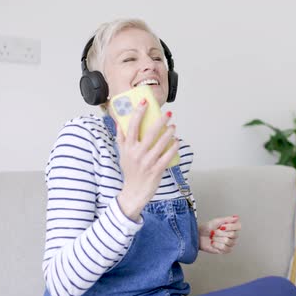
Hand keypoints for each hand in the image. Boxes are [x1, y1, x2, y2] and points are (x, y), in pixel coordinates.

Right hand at [115, 98, 178, 220]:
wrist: (133, 192)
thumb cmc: (130, 172)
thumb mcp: (122, 154)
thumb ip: (121, 138)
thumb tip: (119, 122)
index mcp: (127, 148)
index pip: (132, 126)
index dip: (138, 112)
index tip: (144, 102)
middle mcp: (136, 154)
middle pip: (150, 133)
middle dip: (160, 121)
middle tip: (168, 113)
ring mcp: (147, 162)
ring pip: (161, 143)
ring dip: (169, 133)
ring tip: (173, 126)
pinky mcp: (156, 170)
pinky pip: (167, 156)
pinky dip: (173, 147)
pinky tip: (177, 141)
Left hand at [199, 215, 240, 253]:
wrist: (199, 236)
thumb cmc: (206, 228)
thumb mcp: (216, 221)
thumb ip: (227, 219)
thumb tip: (236, 217)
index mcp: (232, 227)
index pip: (238, 226)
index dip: (230, 227)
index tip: (221, 226)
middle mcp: (233, 235)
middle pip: (233, 234)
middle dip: (220, 233)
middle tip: (213, 232)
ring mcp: (230, 243)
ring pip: (228, 242)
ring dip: (217, 239)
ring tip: (212, 237)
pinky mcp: (226, 250)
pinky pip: (225, 248)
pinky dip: (217, 245)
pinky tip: (213, 243)